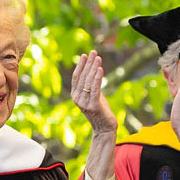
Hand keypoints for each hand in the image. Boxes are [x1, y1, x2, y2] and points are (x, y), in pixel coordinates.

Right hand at [72, 51, 116, 179]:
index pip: (76, 77)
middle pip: (82, 77)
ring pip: (88, 81)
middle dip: (88, 63)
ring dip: (93, 68)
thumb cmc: (101, 111)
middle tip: (93, 51)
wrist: (104, 128)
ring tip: (98, 57)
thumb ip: (92, 85)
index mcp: (75, 96)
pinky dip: (97, 78)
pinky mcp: (93, 106)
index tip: (86, 54)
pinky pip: (95, 89)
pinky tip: (100, 69)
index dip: (81, 65)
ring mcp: (85, 103)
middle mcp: (77, 99)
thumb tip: (94, 70)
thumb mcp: (95, 96)